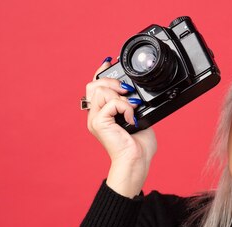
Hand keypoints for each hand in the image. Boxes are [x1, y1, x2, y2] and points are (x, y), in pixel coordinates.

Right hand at [84, 58, 156, 196]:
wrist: (136, 161)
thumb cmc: (138, 146)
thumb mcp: (138, 117)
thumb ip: (133, 104)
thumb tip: (135, 92)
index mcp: (102, 114)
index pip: (94, 86)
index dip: (101, 72)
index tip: (110, 62)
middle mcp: (95, 115)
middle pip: (93, 84)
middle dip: (111, 80)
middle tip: (128, 91)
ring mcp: (95, 119)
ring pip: (100, 90)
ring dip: (120, 95)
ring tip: (131, 107)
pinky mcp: (99, 123)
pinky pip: (110, 103)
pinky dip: (125, 106)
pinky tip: (132, 118)